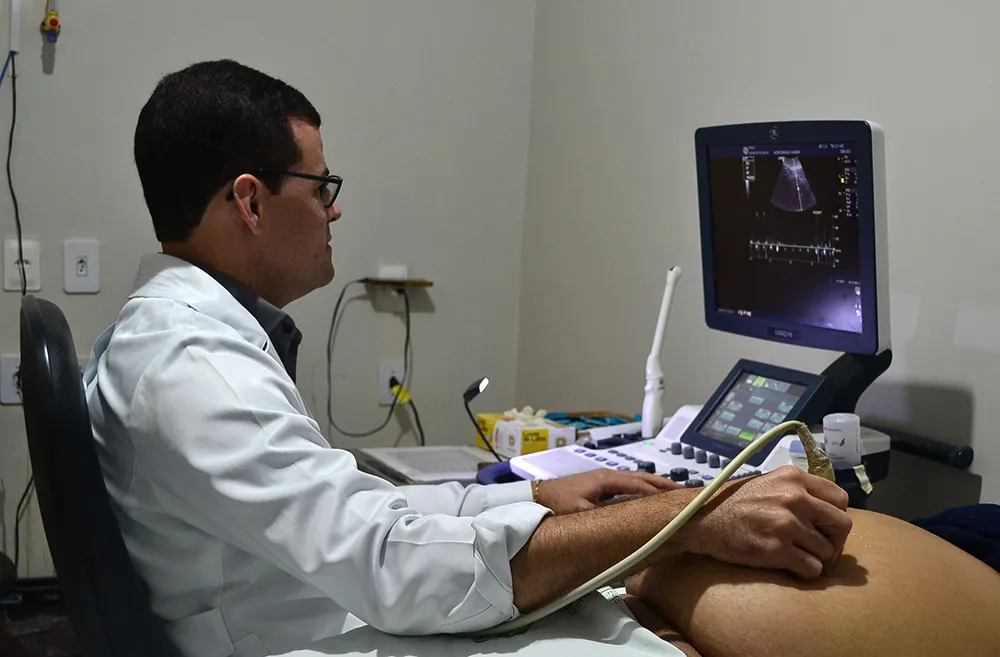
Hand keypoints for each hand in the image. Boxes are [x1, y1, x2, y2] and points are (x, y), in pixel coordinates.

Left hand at [535, 469, 680, 513]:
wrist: (536, 496)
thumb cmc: (557, 502)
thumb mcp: (581, 512)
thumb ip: (604, 516)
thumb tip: (627, 521)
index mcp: (606, 479)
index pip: (639, 485)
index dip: (658, 492)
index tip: (678, 499)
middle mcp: (608, 476)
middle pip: (642, 478)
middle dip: (663, 484)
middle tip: (685, 491)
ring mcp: (605, 480)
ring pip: (636, 481)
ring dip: (655, 486)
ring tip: (673, 492)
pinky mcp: (600, 486)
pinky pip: (628, 485)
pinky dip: (643, 489)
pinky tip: (649, 496)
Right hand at [688, 465, 851, 578]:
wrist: (701, 519)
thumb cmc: (733, 503)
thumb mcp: (768, 483)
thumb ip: (797, 490)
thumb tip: (827, 510)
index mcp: (793, 477)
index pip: (840, 499)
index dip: (835, 516)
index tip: (823, 527)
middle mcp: (794, 497)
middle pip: (842, 525)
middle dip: (834, 541)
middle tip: (817, 548)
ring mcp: (786, 524)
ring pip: (827, 551)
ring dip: (815, 558)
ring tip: (795, 556)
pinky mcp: (776, 550)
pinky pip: (812, 569)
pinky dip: (804, 572)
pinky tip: (788, 566)